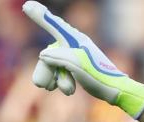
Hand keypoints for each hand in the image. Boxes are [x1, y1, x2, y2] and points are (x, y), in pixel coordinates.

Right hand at [22, 1, 143, 117]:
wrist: (116, 92)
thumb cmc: (98, 76)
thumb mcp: (76, 65)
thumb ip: (57, 57)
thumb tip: (43, 54)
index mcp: (75, 40)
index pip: (54, 25)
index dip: (41, 16)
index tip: (27, 5)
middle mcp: (74, 45)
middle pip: (49, 53)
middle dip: (44, 70)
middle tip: (40, 84)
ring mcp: (75, 57)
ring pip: (53, 65)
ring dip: (56, 78)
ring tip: (67, 90)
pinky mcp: (78, 68)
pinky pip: (61, 73)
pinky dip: (62, 81)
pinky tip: (69, 91)